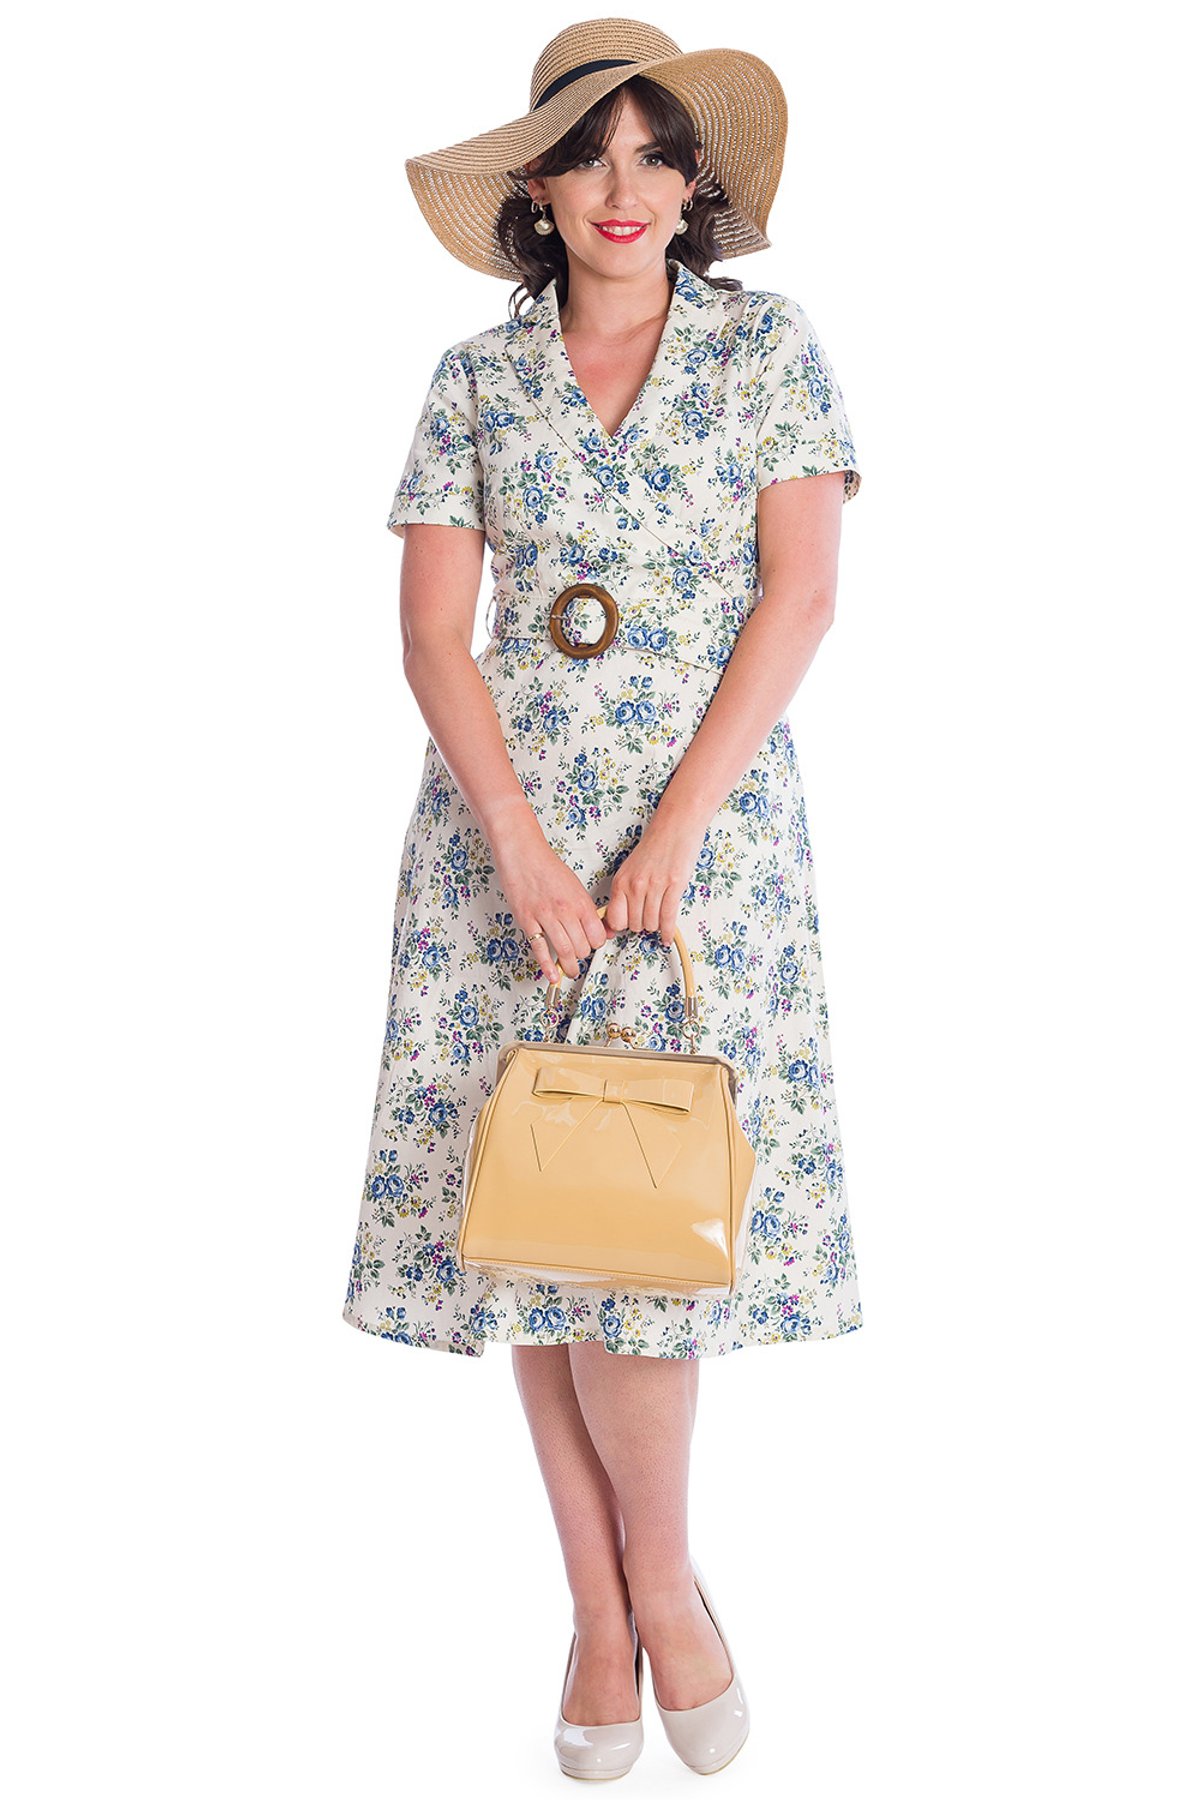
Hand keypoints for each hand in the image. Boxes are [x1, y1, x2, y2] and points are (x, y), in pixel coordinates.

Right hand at [492, 828, 607, 984]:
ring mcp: (545, 917)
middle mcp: (565, 911)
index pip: (597, 935)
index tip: (593, 944)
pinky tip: (552, 975)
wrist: (522, 854)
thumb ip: (588, 910)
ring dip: (569, 966)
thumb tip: (603, 930)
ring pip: (564, 951)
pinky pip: (539, 949)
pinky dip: (547, 966)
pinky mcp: (526, 920)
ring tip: (571, 970)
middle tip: (579, 955)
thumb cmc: (548, 867)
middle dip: (582, 955)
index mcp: (580, 902)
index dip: (596, 943)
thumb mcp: (576, 886)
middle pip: (582, 946)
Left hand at [602, 808, 707, 949]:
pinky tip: (668, 937)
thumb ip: (625, 892)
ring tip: (659, 920)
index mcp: (621, 881)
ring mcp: (655, 886)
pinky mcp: (674, 886)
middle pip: (635, 925)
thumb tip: (618, 918)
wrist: (675, 827)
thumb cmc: (655, 847)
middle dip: (641, 925)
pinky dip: (668, 932)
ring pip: (651, 924)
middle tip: (647, 919)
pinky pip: (668, 918)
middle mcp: (635, 885)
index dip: (622, 926)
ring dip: (656, 926)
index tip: (627, 926)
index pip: (615, 919)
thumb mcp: (631, 869)